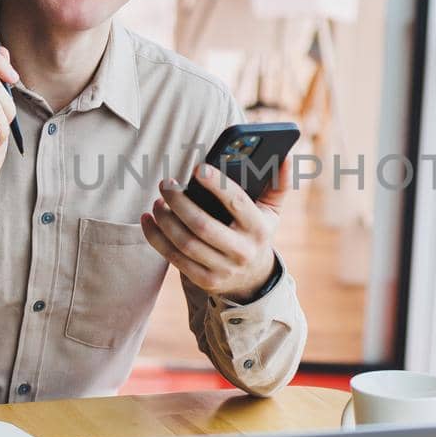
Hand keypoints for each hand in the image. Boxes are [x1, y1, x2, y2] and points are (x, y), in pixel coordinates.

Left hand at [141, 158, 289, 302]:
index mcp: (259, 229)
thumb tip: (286, 156)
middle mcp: (241, 251)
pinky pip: (174, 258)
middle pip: (202, 225)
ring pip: (185, 242)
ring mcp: (222, 269)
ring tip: (158, 201)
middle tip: (166, 184)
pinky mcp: (204, 281)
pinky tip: (149, 220)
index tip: (199, 167)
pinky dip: (156, 238)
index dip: (217, 185)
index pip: (237, 203)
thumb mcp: (272, 212)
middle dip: (180, 202)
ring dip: (166, 219)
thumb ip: (279, 184)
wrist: (253, 279)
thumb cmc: (257, 233)